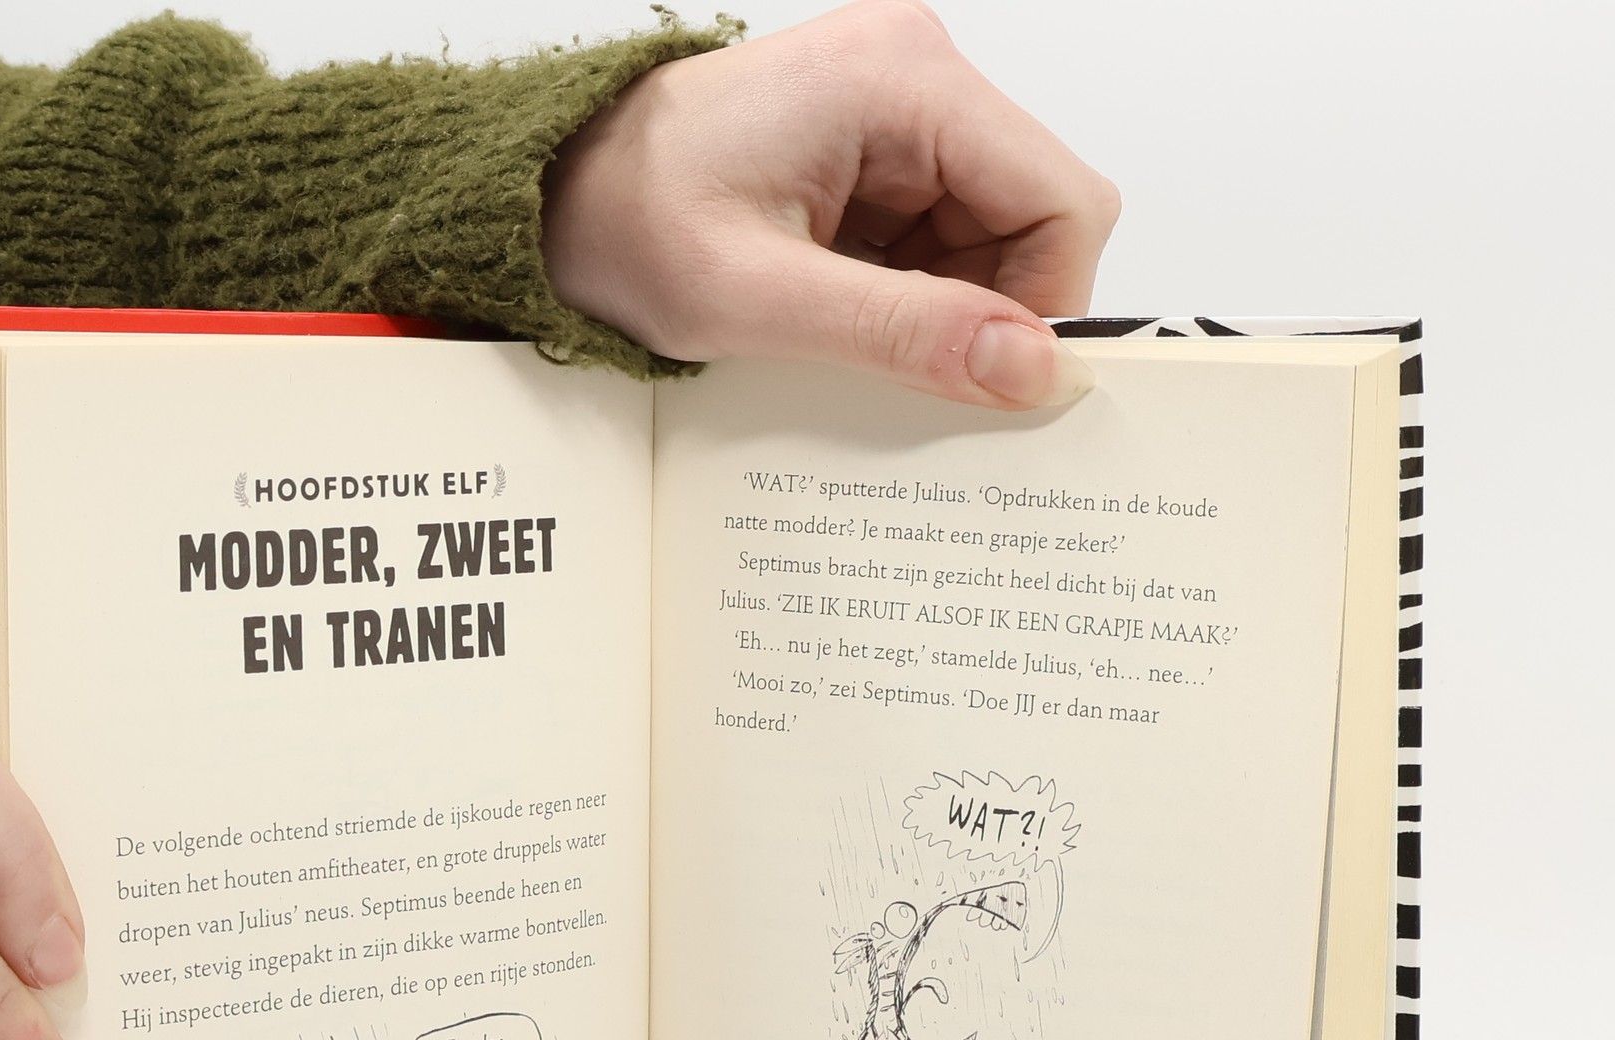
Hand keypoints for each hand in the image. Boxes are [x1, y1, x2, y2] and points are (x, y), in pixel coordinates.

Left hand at [543, 0, 1117, 407]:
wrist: (557, 197)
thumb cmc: (626, 224)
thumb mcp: (758, 300)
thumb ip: (899, 332)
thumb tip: (1028, 369)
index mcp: (902, 81)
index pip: (1061, 200)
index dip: (1045, 306)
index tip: (988, 383)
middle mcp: (919, 76)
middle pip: (1038, 219)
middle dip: (988, 312)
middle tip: (901, 368)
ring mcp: (904, 112)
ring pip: (997, 239)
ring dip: (944, 310)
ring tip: (847, 333)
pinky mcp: (883, 153)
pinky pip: (947, 240)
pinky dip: (914, 298)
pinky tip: (845, 315)